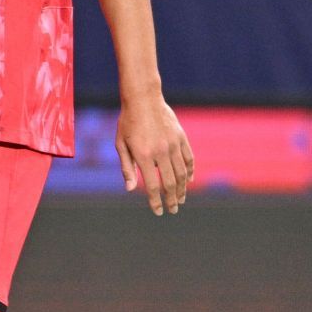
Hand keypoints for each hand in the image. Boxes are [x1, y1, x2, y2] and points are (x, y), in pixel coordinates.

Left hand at [116, 95, 192, 215]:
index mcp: (143, 155)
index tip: (159, 211)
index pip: (152, 185)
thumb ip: (127, 167)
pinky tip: (189, 181)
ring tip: (181, 199)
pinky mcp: (181, 138)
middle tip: (173, 210)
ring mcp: (174, 144)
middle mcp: (161, 152)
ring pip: (182, 172)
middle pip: (170, 182)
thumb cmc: (127, 123)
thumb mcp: (121, 144)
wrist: (143, 99)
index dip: (156, 201)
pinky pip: (189, 158)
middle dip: (172, 199)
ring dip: (183, 189)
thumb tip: (130, 189)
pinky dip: (191, 171)